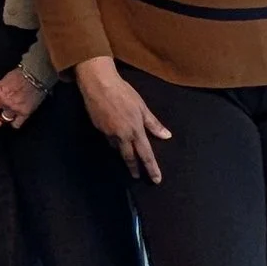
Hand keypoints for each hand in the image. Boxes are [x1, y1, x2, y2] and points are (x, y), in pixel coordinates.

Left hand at [0, 68, 46, 127]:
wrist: (37, 74)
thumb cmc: (19, 74)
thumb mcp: (3, 79)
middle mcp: (3, 101)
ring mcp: (14, 109)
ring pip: (2, 119)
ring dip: (2, 117)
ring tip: (4, 115)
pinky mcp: (25, 113)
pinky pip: (16, 125)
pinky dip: (14, 123)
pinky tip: (14, 119)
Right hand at [76, 57, 171, 180]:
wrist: (99, 85)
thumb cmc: (124, 93)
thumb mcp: (142, 107)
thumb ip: (153, 124)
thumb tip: (167, 136)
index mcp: (136, 131)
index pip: (146, 154)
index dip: (151, 168)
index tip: (156, 180)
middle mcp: (122, 136)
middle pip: (129, 157)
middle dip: (134, 168)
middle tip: (136, 177)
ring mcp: (109, 134)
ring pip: (117, 149)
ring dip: (123, 155)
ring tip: (127, 160)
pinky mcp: (99, 129)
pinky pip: (108, 140)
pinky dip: (113, 142)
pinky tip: (115, 140)